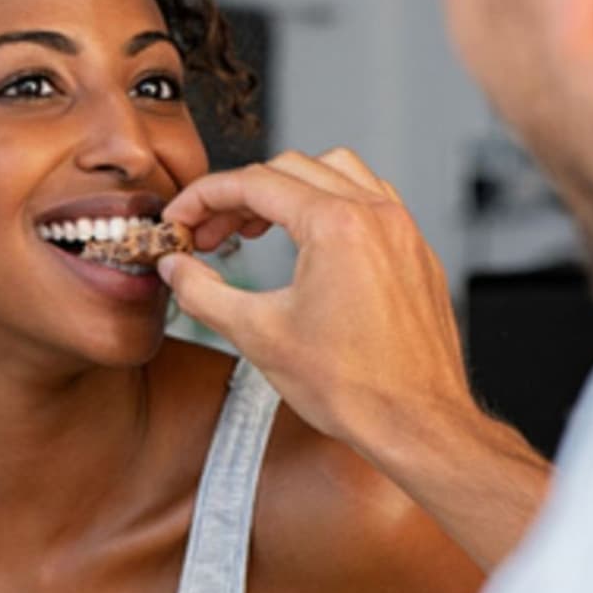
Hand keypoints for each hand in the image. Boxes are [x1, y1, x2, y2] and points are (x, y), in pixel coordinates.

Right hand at [159, 149, 476, 463]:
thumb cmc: (352, 387)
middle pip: (290, 169)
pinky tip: (309, 240)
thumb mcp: (258, 336)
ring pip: (335, 171)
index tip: (181, 218)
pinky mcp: (415, 252)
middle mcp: (375, 215)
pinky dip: (330, 203)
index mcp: (336, 226)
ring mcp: (402, 230)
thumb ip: (203, 293)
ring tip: (256, 227)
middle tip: (208, 234)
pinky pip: (370, 198)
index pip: (253, 183)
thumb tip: (176, 269)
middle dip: (239, 195)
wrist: (416, 424)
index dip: (203, 197)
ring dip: (287, 188)